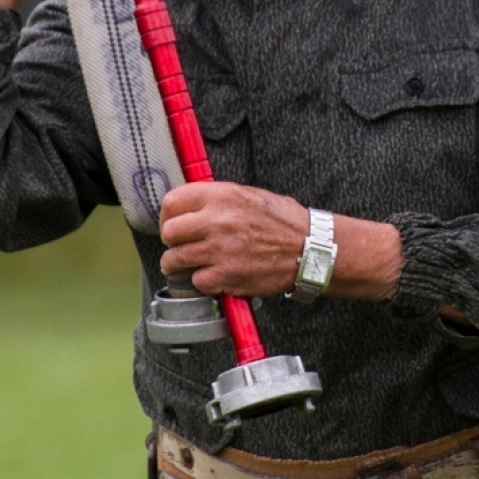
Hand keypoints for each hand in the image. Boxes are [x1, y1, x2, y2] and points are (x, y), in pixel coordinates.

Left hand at [158, 182, 307, 299]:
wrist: (311, 249)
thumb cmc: (285, 222)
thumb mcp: (251, 195)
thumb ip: (218, 199)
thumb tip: (191, 205)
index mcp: (222, 196)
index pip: (173, 201)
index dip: (168, 215)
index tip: (172, 224)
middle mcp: (217, 221)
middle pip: (169, 233)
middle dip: (171, 242)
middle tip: (180, 246)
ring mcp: (220, 250)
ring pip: (174, 260)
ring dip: (178, 265)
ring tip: (188, 265)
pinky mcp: (226, 276)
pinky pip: (196, 281)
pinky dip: (203, 282)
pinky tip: (214, 276)